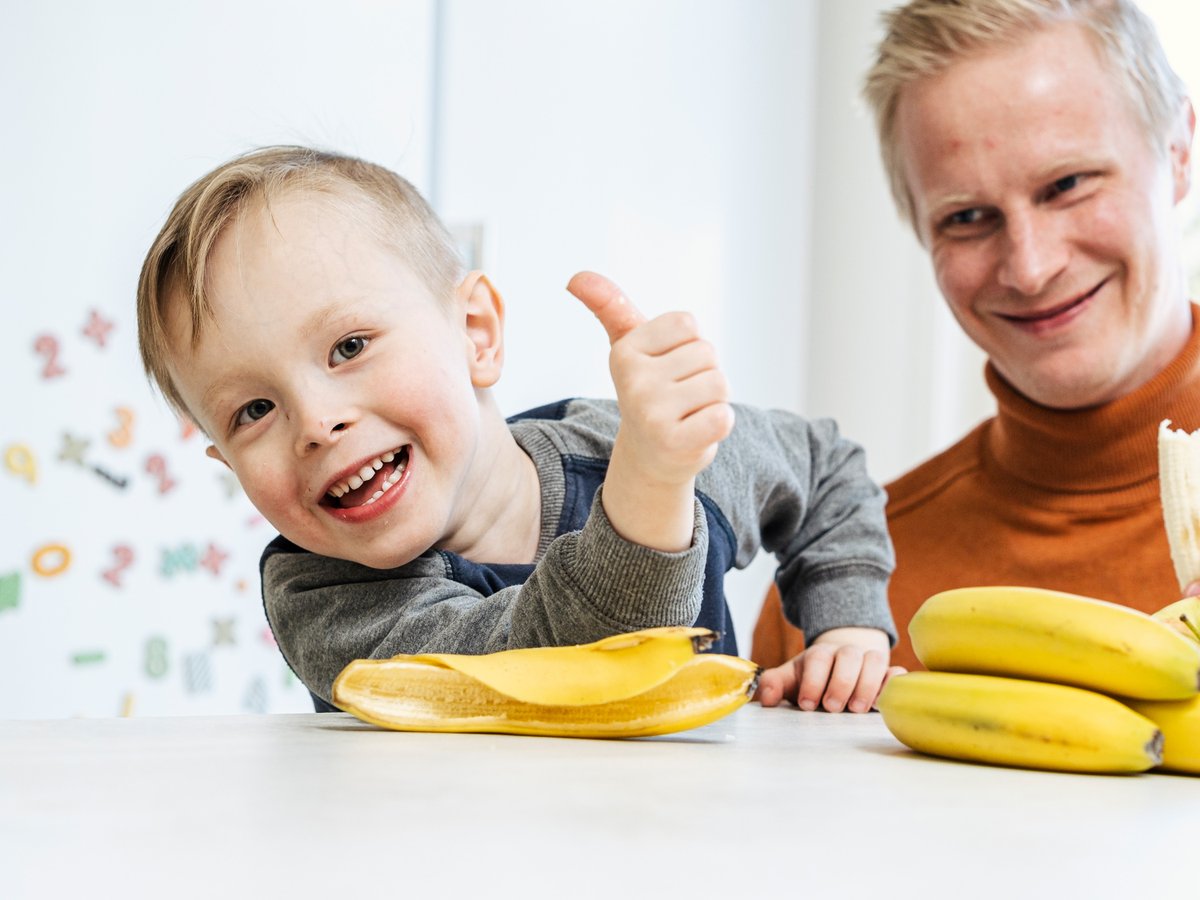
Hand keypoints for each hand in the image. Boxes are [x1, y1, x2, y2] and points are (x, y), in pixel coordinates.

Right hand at [567, 271, 733, 550]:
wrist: (649, 456)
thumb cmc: (648, 391)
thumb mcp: (629, 346)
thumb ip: (610, 307)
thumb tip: (576, 277)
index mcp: (624, 351)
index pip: (689, 324)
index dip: (689, 346)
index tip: (668, 368)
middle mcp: (633, 381)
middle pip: (707, 354)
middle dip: (703, 375)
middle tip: (679, 397)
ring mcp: (651, 414)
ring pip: (719, 384)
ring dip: (712, 401)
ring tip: (687, 414)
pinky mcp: (674, 443)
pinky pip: (723, 417)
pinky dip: (719, 424)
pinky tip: (695, 432)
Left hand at [755, 627, 904, 712]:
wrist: (840, 663)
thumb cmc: (813, 677)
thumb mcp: (791, 678)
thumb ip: (774, 685)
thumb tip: (765, 699)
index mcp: (820, 654)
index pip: (818, 659)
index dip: (813, 681)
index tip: (807, 704)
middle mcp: (846, 653)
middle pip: (849, 657)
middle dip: (841, 682)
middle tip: (834, 708)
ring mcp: (869, 660)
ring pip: (875, 660)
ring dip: (868, 684)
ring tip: (858, 709)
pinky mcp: (888, 673)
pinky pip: (897, 672)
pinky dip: (894, 684)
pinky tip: (884, 702)